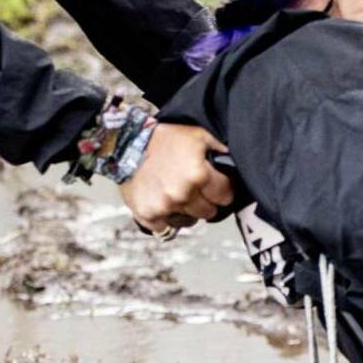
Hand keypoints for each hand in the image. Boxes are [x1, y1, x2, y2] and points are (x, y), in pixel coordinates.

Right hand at [119, 122, 233, 233]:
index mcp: (198, 175)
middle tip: (195, 187)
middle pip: (208, 212)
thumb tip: (237, 159)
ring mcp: (163, 207)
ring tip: (178, 192)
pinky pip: (166, 227)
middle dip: (206, 201)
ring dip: (187, 211)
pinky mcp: (147, 215)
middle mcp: (181, 194)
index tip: (216, 184)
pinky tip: (163, 201)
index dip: (223, 189)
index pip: (225, 196)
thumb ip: (221, 148)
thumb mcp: (198, 135)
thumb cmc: (163, 138)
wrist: (126, 144)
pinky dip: (166, 218)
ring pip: (189, 221)